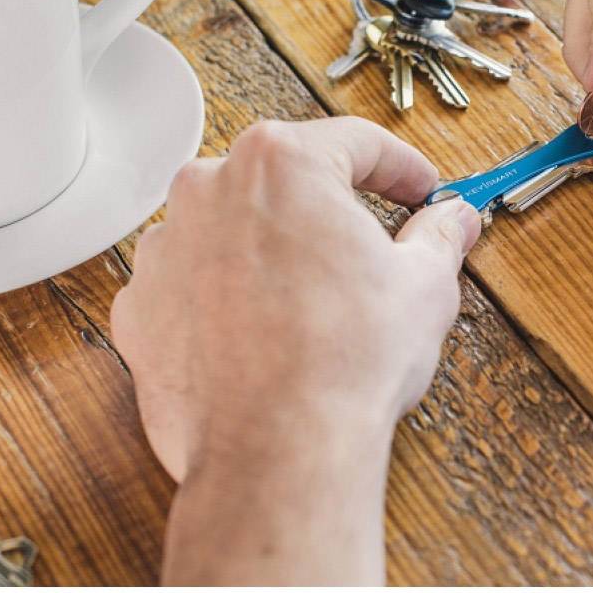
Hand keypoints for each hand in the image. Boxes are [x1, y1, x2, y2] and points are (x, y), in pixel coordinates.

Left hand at [110, 117, 480, 583]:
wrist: (277, 450)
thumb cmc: (346, 361)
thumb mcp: (423, 284)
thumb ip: (438, 236)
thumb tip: (453, 219)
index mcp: (282, 161)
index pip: (355, 142)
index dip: (402, 168)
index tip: (420, 191)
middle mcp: (209, 188)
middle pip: (286, 181)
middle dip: (332, 210)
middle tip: (374, 247)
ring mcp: (165, 248)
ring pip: (234, 229)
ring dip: (274, 251)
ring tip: (316, 303)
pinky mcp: (139, 307)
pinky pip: (193, 283)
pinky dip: (227, 298)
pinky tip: (265, 334)